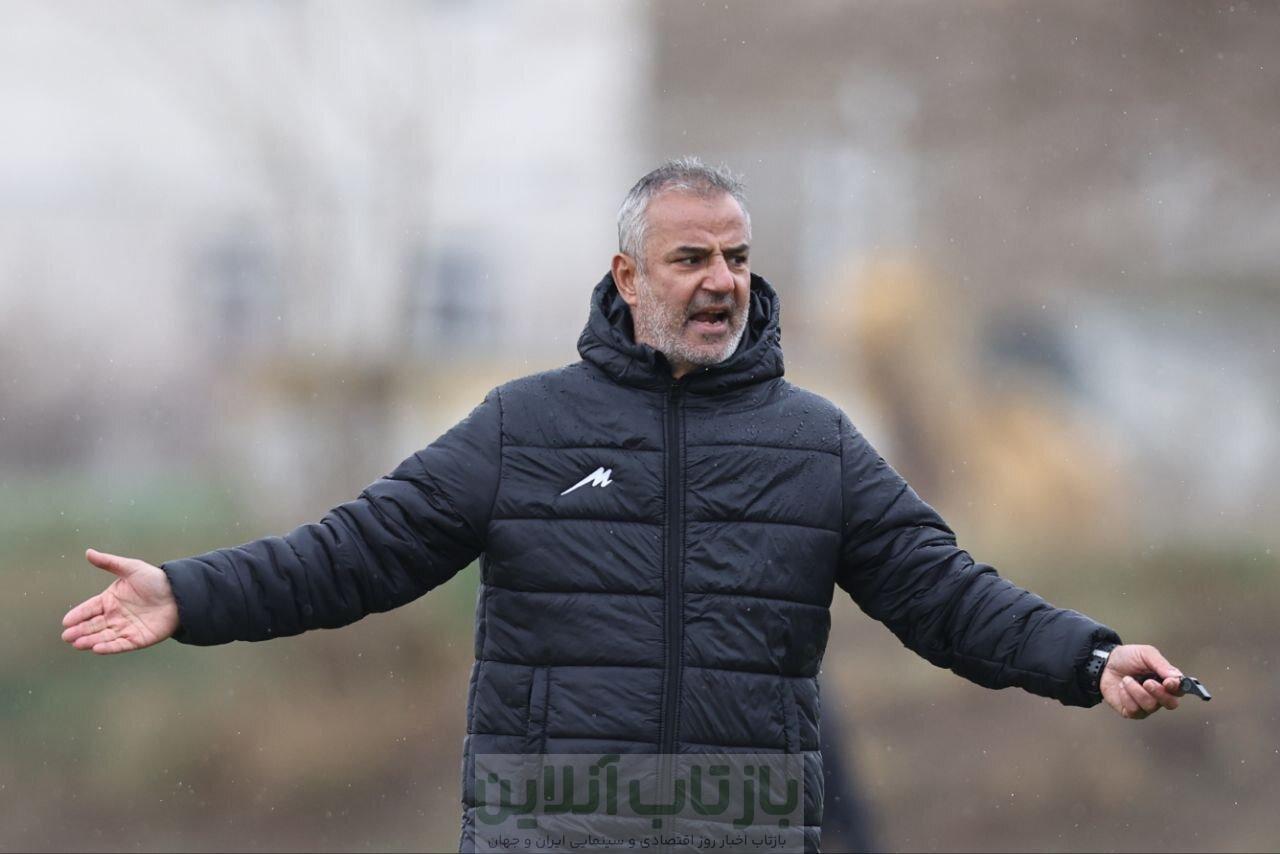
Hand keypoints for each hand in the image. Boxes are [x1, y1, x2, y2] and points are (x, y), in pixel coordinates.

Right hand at [61, 548, 179, 653]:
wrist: (180, 593)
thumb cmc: (155, 580)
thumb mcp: (131, 568)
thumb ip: (109, 562)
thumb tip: (88, 552)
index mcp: (110, 601)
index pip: (89, 609)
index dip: (78, 615)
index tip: (66, 621)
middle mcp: (115, 616)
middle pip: (93, 625)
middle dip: (80, 631)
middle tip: (67, 636)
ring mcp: (125, 628)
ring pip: (104, 636)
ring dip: (90, 640)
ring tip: (78, 643)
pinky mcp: (137, 639)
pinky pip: (121, 644)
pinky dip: (109, 647)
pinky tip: (97, 648)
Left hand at [1099, 643, 1183, 719]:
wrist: (1105, 663)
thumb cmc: (1127, 658)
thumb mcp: (1145, 654)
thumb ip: (1161, 664)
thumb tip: (1177, 677)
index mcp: (1166, 681)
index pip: (1180, 690)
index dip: (1177, 688)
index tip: (1169, 682)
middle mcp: (1159, 695)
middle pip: (1171, 703)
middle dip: (1159, 693)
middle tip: (1147, 682)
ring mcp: (1146, 705)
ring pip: (1150, 706)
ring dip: (1136, 691)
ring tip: (1127, 679)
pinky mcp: (1131, 711)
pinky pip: (1134, 710)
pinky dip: (1126, 696)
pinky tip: (1122, 688)